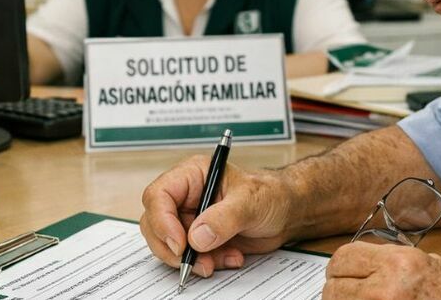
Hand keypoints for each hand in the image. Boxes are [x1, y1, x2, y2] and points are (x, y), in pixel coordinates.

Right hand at [139, 155, 293, 276]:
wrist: (285, 213)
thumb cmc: (270, 194)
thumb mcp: (250, 201)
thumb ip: (225, 217)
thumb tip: (197, 237)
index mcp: (192, 175)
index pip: (159, 195)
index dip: (162, 221)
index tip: (180, 244)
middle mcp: (186, 197)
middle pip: (155, 223)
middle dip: (173, 248)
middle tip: (195, 261)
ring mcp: (190, 219)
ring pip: (169, 245)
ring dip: (191, 259)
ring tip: (218, 261)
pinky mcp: (198, 239)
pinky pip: (189, 257)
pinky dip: (207, 264)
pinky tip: (231, 257)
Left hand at [323, 242, 440, 298]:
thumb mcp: (422, 262)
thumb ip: (386, 260)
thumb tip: (354, 265)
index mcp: (397, 263)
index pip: (343, 258)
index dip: (337, 267)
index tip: (338, 273)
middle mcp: (388, 287)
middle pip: (334, 287)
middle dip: (336, 290)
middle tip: (343, 293)